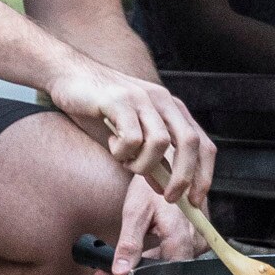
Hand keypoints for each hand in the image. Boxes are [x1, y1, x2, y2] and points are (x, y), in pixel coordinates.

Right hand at [46, 58, 215, 206]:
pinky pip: (132, 138)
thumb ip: (152, 156)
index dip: (204, 174)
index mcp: (172, 109)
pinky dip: (123, 152)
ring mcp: (142, 98)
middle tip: (168, 197)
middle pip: (190, 142)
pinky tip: (111, 146)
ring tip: (126, 163)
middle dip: (183, 177)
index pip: (203, 143)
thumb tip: (166, 188)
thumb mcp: (134, 133)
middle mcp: (162, 100)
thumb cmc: (102, 108)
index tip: (195, 200)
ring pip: (160, 143)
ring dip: (144, 164)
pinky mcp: (119, 100)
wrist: (70, 74)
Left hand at [92, 175, 195, 274]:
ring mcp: (198, 242)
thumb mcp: (136, 211)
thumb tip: (119, 270)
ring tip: (116, 266)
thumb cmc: (154, 184)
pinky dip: (154, 261)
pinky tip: (137, 258)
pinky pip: (175, 259)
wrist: (171, 164)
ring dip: (142, 270)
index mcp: (180, 237)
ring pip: (169, 269)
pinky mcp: (196, 240)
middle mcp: (194, 243)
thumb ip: (129, 243)